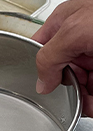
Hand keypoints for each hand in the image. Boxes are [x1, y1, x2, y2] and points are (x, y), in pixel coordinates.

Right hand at [32, 0, 92, 116]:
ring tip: (91, 106)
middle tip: (79, 100)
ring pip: (88, 80)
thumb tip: (42, 81)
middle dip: (74, 89)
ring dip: (88, 97)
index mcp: (67, 24)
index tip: (52, 88)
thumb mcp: (73, 32)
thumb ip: (49, 56)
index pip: (45, 49)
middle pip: (70, 69)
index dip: (46, 70)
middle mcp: (84, 37)